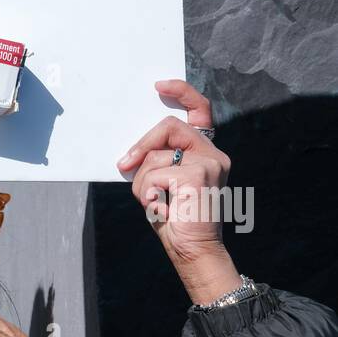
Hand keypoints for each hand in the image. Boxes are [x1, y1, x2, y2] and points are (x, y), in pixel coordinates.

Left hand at [116, 79, 232, 264]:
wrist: (193, 250)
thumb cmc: (176, 218)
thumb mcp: (163, 182)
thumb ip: (157, 160)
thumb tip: (132, 152)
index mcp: (206, 152)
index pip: (200, 110)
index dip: (182, 91)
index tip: (159, 86)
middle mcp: (214, 154)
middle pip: (169, 126)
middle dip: (142, 145)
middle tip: (124, 163)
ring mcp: (210, 163)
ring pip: (156, 155)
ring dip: (143, 180)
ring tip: (154, 201)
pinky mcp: (199, 174)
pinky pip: (155, 173)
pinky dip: (148, 191)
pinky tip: (160, 207)